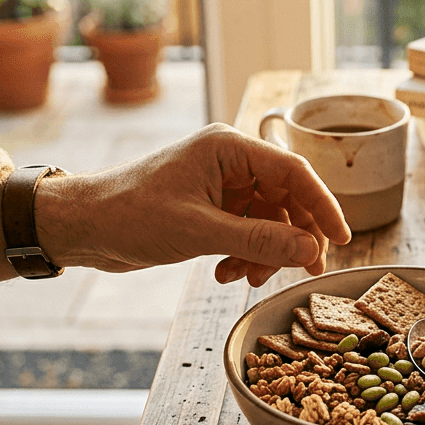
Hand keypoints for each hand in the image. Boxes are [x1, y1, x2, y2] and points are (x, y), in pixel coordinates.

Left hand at [33, 124, 351, 285]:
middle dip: (295, 236)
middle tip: (306, 270)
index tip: (341, 240)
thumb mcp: (200, 232)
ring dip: (266, 251)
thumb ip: (260, 241)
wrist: (82, 227)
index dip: (323, 207)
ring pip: (270, 219)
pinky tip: (227, 272)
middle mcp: (230, 160)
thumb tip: (310, 250)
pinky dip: (245, 254)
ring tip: (247, 277)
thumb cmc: (131, 216)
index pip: (294, 172)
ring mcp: (221, 184)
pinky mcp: (210, 207)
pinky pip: (248, 230)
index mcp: (229, 147)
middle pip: (287, 197)